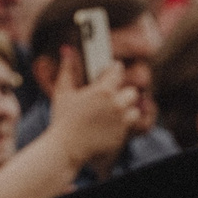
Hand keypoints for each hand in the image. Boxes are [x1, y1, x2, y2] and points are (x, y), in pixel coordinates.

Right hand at [48, 46, 139, 165]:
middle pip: (132, 91)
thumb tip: (67, 50)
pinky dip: (123, 123)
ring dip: (126, 109)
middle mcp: (116, 104)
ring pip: (134, 109)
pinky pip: (129, 125)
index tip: (110, 72)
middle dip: (123, 92)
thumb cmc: (62, 119)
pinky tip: (109, 124)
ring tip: (112, 111)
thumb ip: (68, 69)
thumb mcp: (62, 91)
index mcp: (103, 90)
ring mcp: (122, 121)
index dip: (113, 70)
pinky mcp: (122, 135)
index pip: (118, 71)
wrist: (67, 148)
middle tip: (110, 96)